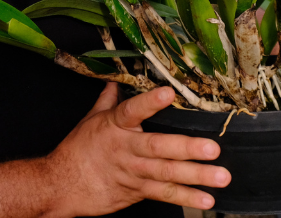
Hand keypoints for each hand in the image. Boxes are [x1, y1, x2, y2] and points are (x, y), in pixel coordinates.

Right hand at [45, 83, 229, 215]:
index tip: (169, 93)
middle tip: (213, 149)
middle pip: (158, 148)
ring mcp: (132, 172)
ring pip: (166, 174)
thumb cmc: (77, 150)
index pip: (133, 110)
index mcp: (115, 125)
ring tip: (221, 176)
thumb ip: (108, 100)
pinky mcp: (136, 191)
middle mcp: (126, 149)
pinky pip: (163, 194)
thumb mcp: (91, 120)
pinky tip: (206, 199)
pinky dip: (186, 197)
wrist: (60, 185)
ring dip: (195, 176)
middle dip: (187, 149)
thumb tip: (113, 81)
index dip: (150, 102)